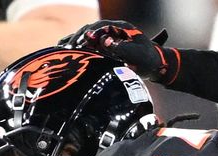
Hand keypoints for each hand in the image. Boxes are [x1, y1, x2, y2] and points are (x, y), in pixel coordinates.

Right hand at [58, 21, 175, 83]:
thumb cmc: (149, 60)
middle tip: (68, 50)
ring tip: (62, 52)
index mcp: (121, 28)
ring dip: (74, 42)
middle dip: (78, 38)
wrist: (155, 66)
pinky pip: (86, 44)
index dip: (89, 33)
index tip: (81, 43)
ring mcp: (107, 38)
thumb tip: (104, 41)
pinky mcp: (103, 47)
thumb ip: (122, 48)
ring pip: (86, 36)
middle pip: (90, 30)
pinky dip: (74, 46)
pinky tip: (62, 50)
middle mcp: (112, 31)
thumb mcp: (138, 55)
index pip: (101, 26)